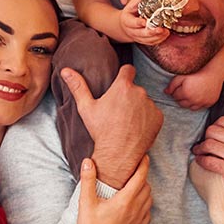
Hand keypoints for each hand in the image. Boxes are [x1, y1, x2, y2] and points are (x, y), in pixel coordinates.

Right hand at [60, 64, 161, 187]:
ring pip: (144, 101)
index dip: (124, 75)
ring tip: (127, 121)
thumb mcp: (86, 107)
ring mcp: (151, 105)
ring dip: (138, 107)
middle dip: (129, 95)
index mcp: (123, 86)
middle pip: (135, 88)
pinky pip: (153, 113)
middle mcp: (140, 92)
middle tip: (119, 110)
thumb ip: (78, 86)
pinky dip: (147, 118)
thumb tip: (65, 70)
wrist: (117, 154)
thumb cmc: (101, 130)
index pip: (128, 70)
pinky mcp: (158, 117)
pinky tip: (136, 127)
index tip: (120, 83)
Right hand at [74, 156, 151, 223]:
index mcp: (125, 200)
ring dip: (145, 192)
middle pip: (147, 187)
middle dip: (142, 178)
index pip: (140, 177)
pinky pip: (148, 214)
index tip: (144, 157)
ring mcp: (138, 221)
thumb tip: (88, 161)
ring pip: (149, 200)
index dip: (144, 165)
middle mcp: (135, 209)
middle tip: (134, 172)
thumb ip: (88, 180)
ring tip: (135, 188)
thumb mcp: (86, 202)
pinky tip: (136, 207)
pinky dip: (145, 207)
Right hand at [120, 0, 169, 45]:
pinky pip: (151, 43)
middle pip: (141, 33)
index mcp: (127, 20)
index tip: (145, 22)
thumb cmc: (130, 13)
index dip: (139, 23)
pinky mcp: (143, 41)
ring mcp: (137, 37)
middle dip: (151, 32)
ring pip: (147, 40)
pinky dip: (158, 40)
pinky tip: (165, 35)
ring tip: (166, 31)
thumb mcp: (132, 4)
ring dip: (157, 36)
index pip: (133, 23)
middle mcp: (131, 31)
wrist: (124, 25)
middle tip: (160, 29)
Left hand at [165, 70, 223, 110]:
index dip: (175, 91)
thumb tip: (165, 92)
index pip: (175, 97)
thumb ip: (172, 85)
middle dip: (181, 98)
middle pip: (182, 104)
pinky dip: (198, 103)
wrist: (214, 72)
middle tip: (184, 90)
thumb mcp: (182, 76)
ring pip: (190, 107)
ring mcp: (202, 103)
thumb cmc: (197, 72)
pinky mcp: (209, 103)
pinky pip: (201, 107)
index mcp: (185, 93)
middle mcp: (193, 100)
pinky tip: (199, 96)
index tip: (179, 87)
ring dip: (189, 102)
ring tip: (191, 93)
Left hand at [191, 94, 223, 206]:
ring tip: (200, 150)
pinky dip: (201, 160)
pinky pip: (208, 161)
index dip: (216, 126)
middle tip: (207, 141)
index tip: (215, 133)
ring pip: (208, 145)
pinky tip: (201, 160)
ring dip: (201, 148)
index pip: (222, 121)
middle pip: (212, 131)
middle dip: (208, 136)